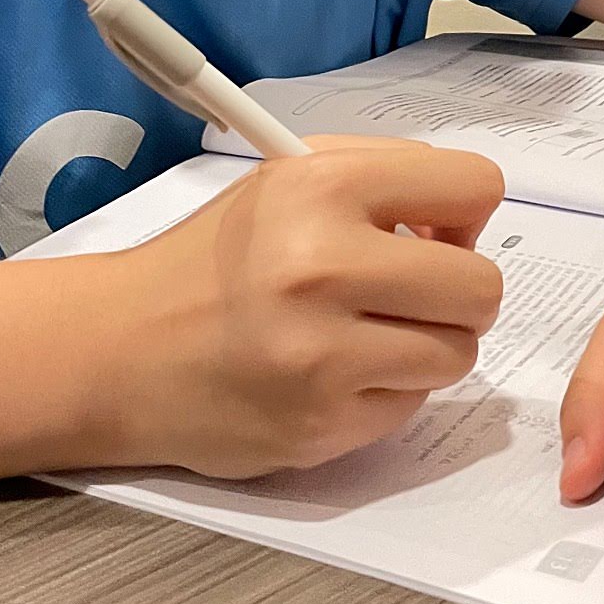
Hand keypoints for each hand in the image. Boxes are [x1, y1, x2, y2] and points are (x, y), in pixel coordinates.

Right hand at [107, 137, 505, 476]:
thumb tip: (464, 220)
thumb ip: (383, 177)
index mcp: (322, 188)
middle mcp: (324, 267)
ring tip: (369, 333)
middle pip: (482, 287)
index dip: (465, 211)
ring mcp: (322, 356)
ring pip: (457, 353)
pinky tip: (332, 374)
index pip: (475, 186)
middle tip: (413, 292)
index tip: (434, 230)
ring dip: (426, 345)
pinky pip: (409, 407)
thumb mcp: (287, 179)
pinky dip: (385, 391)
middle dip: (459, 290)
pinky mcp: (320, 426)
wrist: (121, 352)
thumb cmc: (214, 259)